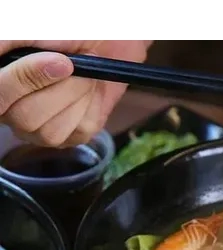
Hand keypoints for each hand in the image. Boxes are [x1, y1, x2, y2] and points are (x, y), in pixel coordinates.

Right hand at [0, 41, 151, 146]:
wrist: (104, 46)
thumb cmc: (65, 36)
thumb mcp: (32, 31)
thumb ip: (8, 43)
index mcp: (0, 86)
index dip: (23, 80)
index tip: (59, 61)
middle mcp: (13, 113)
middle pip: (25, 117)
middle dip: (60, 88)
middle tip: (73, 64)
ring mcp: (41, 130)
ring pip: (51, 131)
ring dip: (76, 95)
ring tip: (83, 76)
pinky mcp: (72, 136)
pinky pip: (79, 130)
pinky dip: (91, 105)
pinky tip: (90, 90)